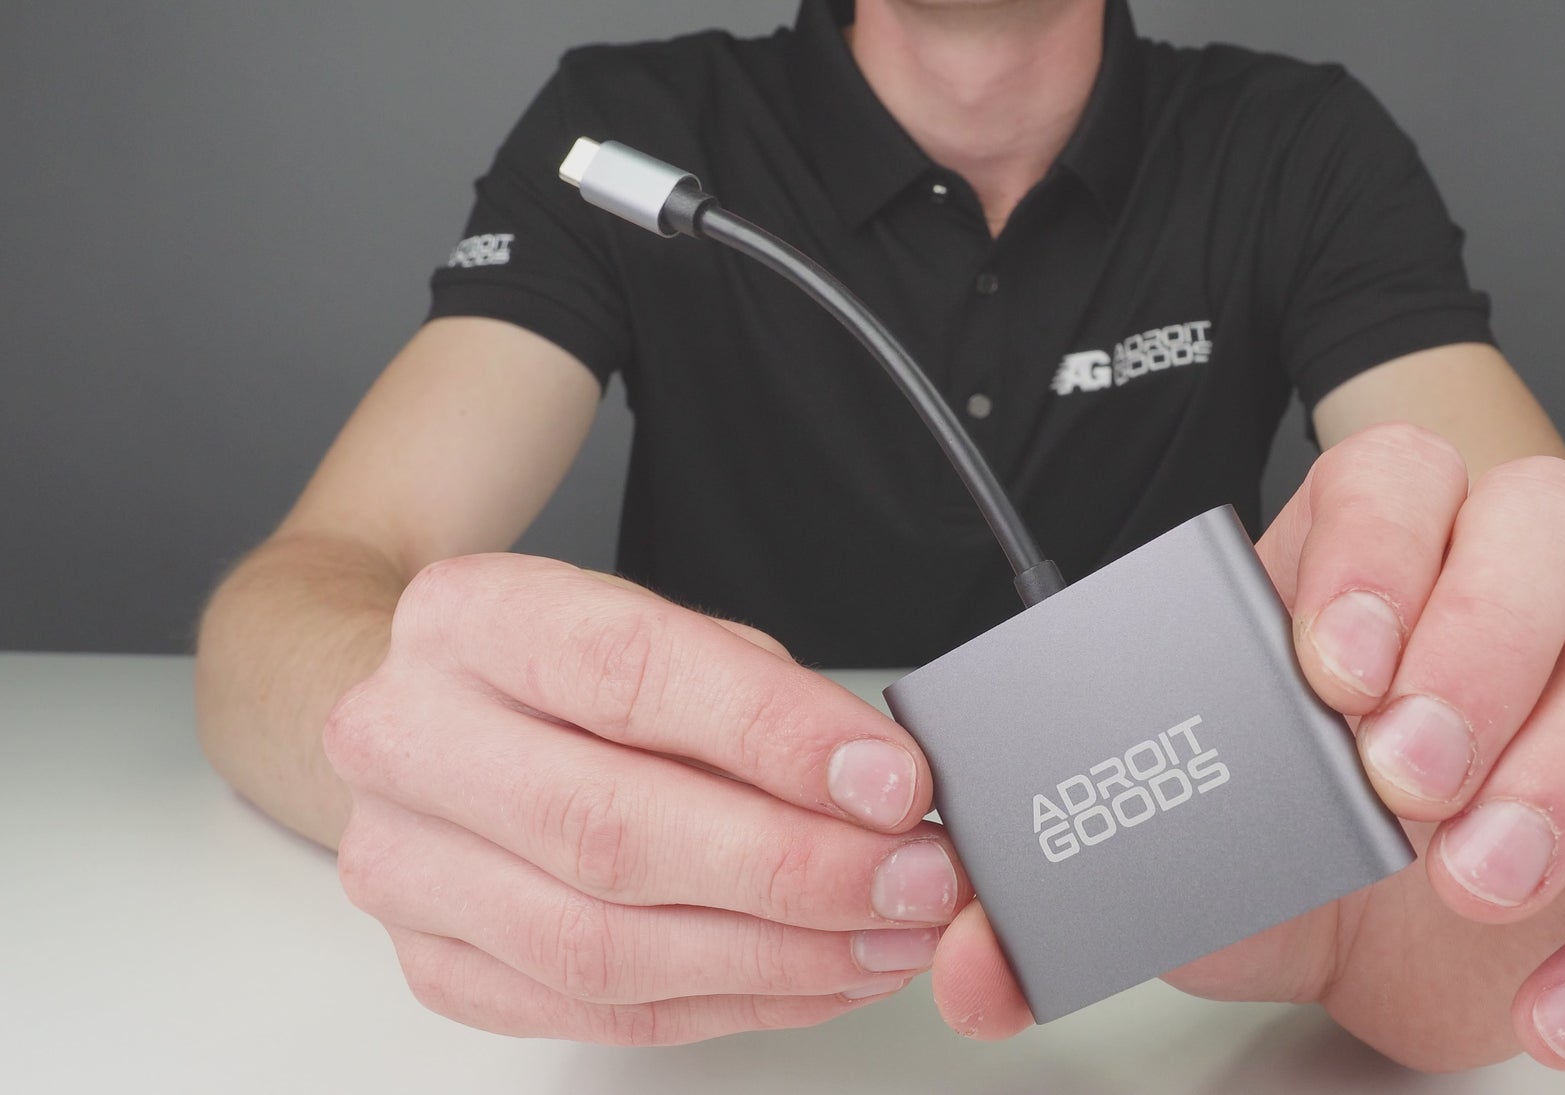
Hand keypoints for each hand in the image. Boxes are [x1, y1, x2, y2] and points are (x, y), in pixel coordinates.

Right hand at [323, 555, 968, 1043]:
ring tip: (886, 939)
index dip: (775, 736)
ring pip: (602, 947)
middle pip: (611, 832)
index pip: (629, 676)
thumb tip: (880, 791)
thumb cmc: (565, 675)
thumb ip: (760, 699)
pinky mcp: (435, 964)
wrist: (435, 721)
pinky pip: (600, 1011)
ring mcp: (403, 865)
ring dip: (774, 957)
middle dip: (793, 869)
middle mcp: (408, 739)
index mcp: (471, 620)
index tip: (890, 782)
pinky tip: (817, 976)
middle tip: (912, 881)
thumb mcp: (665, 633)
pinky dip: (730, 1003)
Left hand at [932, 424, 1564, 1070]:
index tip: (1330, 661)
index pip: (1401, 470)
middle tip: (1398, 771)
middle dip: (1480, 633)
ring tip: (1472, 872)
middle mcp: (1498, 608)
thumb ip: (1055, 898)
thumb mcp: (1164, 861)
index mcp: (1363, 573)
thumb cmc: (1275, 858)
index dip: (1380, 541)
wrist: (1371, 953)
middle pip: (1552, 516)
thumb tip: (970, 953)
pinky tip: (1560, 1005)